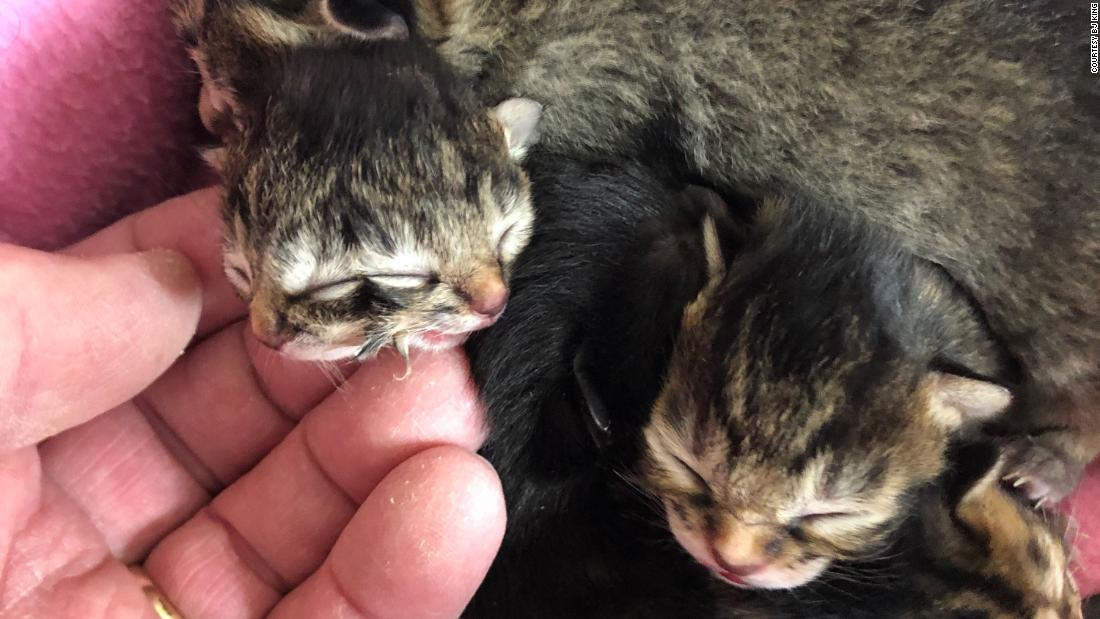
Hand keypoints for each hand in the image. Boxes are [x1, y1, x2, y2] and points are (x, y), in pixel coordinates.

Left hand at [0, 188, 504, 617]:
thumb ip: (27, 318)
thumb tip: (171, 278)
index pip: (145, 331)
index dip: (240, 275)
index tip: (329, 233)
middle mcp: (61, 532)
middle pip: (242, 434)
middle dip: (338, 370)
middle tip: (419, 320)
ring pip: (296, 541)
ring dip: (391, 471)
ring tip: (454, 409)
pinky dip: (395, 585)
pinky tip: (453, 507)